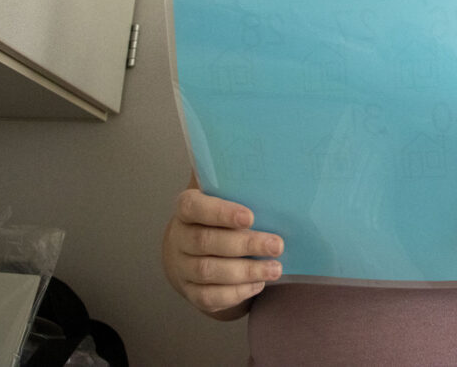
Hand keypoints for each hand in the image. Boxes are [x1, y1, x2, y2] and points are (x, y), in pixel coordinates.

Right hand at [163, 187, 283, 318]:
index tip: (249, 217)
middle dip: (245, 245)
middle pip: (207, 242)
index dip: (221, 213)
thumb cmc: (217, 218)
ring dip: (246, 271)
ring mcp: (182, 268)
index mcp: (187, 209)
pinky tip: (258, 284)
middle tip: (277, 245)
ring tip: (275, 268)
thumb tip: (270, 160)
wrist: (191, 252)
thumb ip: (236, 182)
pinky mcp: (191, 292)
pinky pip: (210, 297)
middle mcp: (179, 238)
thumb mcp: (222, 196)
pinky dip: (236, 292)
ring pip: (209, 271)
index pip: (195, 207)